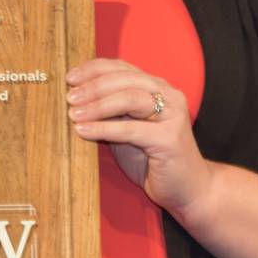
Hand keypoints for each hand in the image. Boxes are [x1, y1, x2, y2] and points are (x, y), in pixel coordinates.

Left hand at [66, 58, 213, 218]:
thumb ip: (110, 113)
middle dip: (92, 87)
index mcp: (157, 87)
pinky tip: (84, 131)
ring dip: (97, 105)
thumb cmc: (153, 160)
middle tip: (69, 97)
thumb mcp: (126, 130)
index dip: (93, 70)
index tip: (70, 78)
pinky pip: (131, 129)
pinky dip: (104, 129)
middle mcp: (168, 95)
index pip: (122, 68)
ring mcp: (172, 115)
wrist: (188, 189)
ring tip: (74, 114)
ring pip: (129, 98)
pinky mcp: (170, 138)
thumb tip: (75, 99)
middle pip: (124, 80)